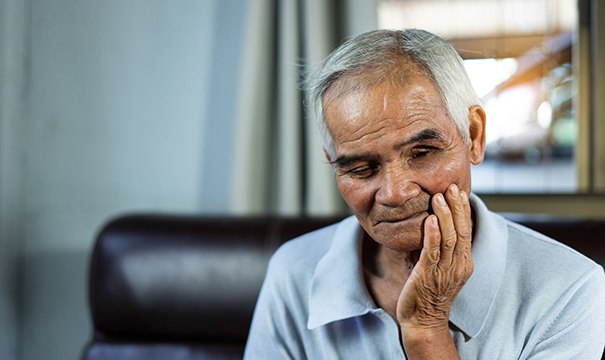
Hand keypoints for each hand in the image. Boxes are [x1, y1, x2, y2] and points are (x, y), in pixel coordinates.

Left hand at [396, 184, 473, 334]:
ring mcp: (445, 271)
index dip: (463, 210)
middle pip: (462, 231)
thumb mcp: (442, 268)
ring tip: (439, 197)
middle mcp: (458, 266)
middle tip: (452, 187)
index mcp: (464, 263)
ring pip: (449, 238)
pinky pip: (433, 252)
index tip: (459, 191)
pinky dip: (432, 234)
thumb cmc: (430, 292)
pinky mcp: (428, 275)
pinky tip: (430, 220)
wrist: (423, 320)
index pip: (467, 231)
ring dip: (444, 216)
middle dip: (457, 208)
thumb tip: (436, 225)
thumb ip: (443, 249)